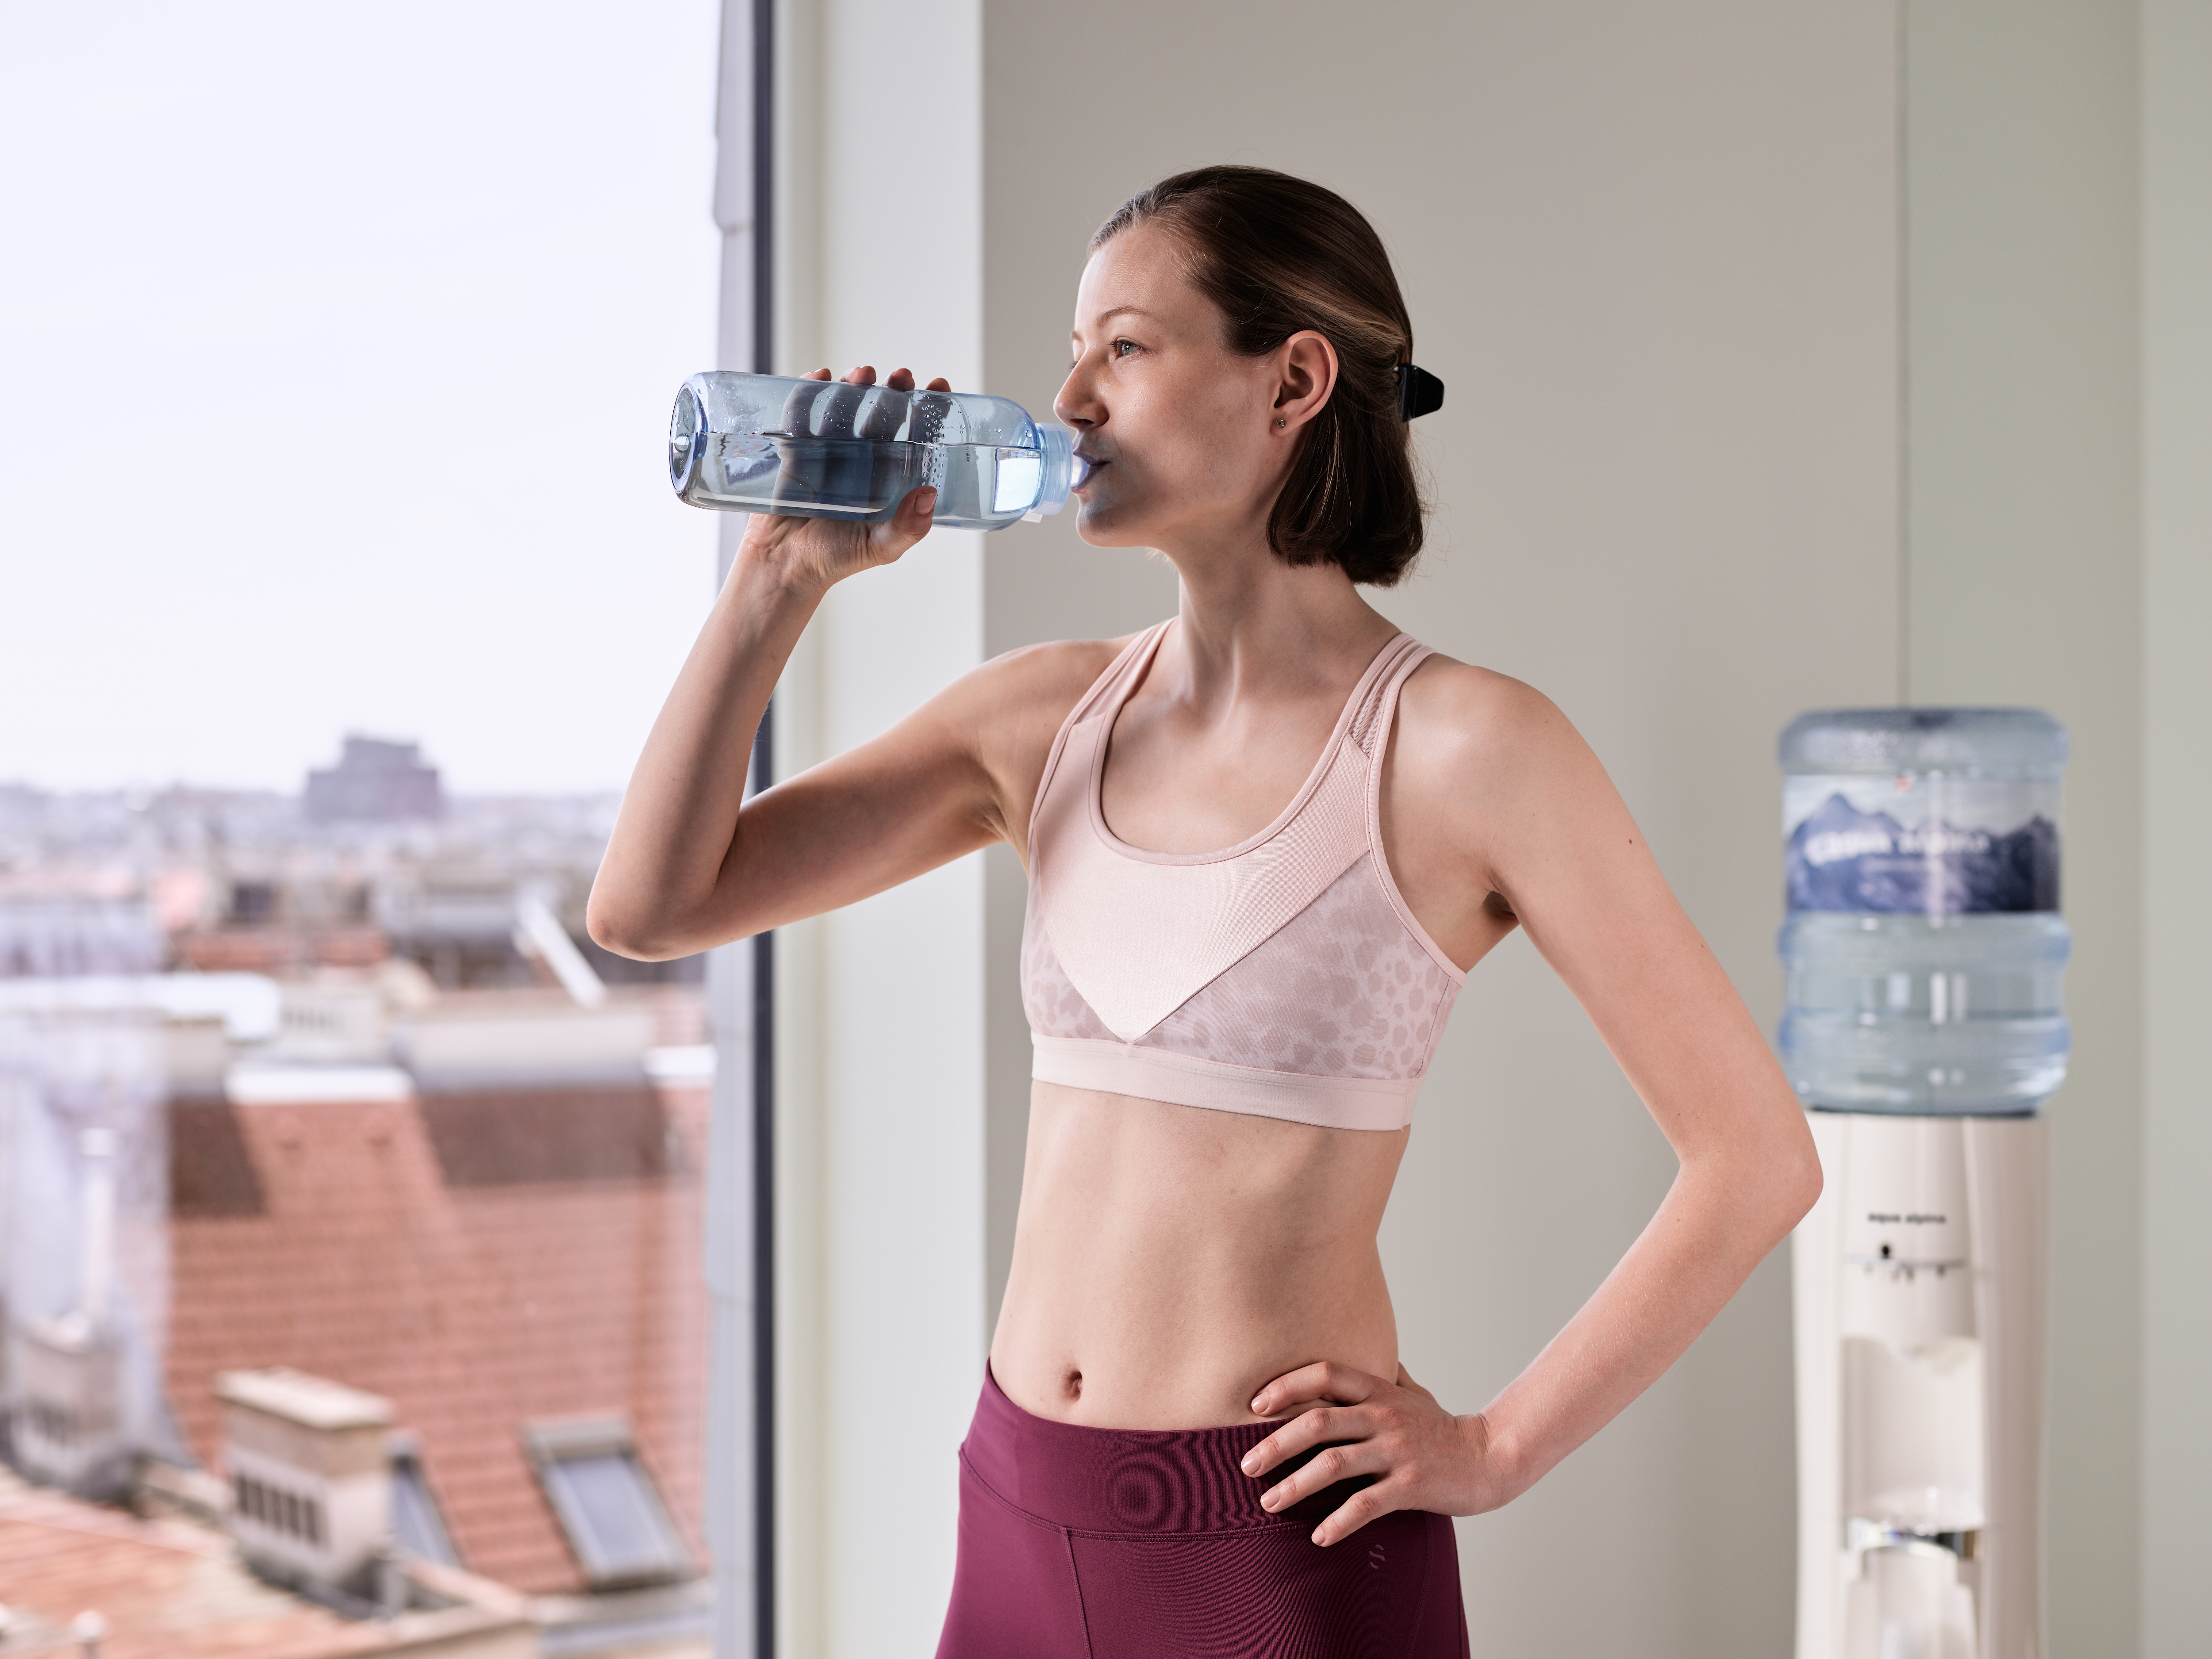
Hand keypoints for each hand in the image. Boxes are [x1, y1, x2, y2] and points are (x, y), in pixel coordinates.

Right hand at [736, 364, 950, 595]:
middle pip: (881, 413)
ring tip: (862, 374)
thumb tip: (929, 494)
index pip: (913, 434)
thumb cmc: (837, 559)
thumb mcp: (881, 547)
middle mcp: (862, 457)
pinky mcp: (796, 448)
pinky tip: (820, 377)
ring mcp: (828, 450)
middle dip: (892, 390)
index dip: (928, 409)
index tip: (940, 387)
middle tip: (901, 377)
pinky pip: (801, 414)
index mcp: (888, 475)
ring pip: (844, 406)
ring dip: (853, 385)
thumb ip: (908, 527)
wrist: (786, 566)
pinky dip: (808, 392)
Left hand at [1241, 1360, 1501, 1545]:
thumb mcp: (1412, 1392)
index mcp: (1379, 1390)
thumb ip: (1383, 1374)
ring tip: (1268, 1503)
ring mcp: (1398, 1451)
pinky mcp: (1411, 1485)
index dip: (1286, 1384)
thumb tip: (1362, 1353)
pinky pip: (1365, 1504)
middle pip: (1317, 1422)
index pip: (1325, 1373)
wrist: (1489, 1457)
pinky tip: (1317, 1536)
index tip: (1254, 1405)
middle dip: (1274, 1444)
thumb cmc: (1441, 1426)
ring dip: (1294, 1486)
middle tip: (1246, 1466)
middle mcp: (1384, 1415)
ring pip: (1333, 1465)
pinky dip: (1337, 1522)